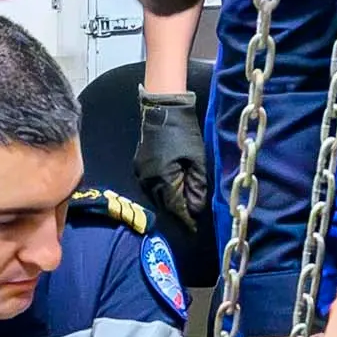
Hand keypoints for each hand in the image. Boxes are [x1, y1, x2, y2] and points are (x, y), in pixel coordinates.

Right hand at [136, 87, 211, 236]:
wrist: (163, 108)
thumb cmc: (184, 132)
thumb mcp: (197, 159)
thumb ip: (197, 185)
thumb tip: (196, 207)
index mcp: (163, 179)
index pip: (175, 207)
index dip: (186, 219)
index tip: (194, 228)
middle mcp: (148, 180)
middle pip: (165, 204)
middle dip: (178, 212)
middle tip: (192, 218)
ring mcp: (141, 173)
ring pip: (157, 196)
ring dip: (170, 202)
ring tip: (184, 206)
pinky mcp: (139, 166)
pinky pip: (151, 186)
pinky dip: (162, 191)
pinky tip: (173, 190)